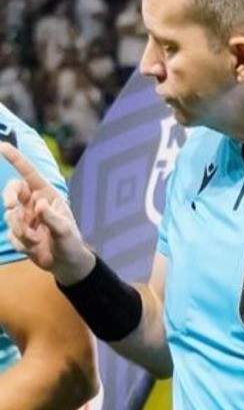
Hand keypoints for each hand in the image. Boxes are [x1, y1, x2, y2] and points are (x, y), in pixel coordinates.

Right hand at [0, 145, 93, 282]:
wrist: (65, 263)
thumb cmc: (70, 243)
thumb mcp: (65, 231)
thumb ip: (52, 217)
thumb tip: (39, 204)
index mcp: (46, 195)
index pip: (28, 173)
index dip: (15, 158)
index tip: (2, 145)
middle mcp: (33, 203)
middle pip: (11, 191)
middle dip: (8, 198)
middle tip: (11, 207)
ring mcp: (24, 217)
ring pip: (10, 216)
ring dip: (20, 229)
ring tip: (34, 240)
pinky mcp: (18, 232)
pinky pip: (11, 234)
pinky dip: (21, 243)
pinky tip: (33, 248)